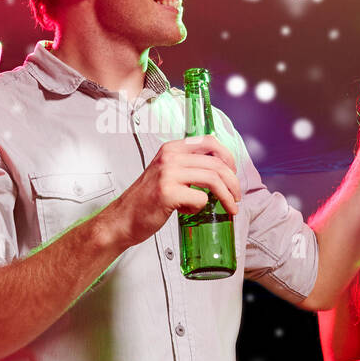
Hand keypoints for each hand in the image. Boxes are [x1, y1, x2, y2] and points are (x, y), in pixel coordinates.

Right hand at [107, 133, 241, 248]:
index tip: (233, 171)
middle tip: (236, 195)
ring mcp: (168, 174)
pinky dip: (200, 207)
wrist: (123, 219)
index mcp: (171, 149)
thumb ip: (186, 166)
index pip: (209, 141)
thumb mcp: (165, 173)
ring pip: (213, 179)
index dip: (228, 156)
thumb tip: (219, 170)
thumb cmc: (146, 200)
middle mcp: (170, 157)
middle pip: (215, 163)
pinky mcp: (168, 193)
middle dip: (233, 182)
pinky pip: (200, 198)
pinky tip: (188, 210)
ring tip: (229, 206)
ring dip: (226, 195)